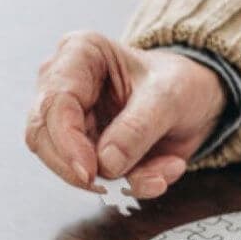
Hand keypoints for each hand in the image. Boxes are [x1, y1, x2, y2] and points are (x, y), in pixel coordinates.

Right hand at [25, 31, 226, 197]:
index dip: (66, 142)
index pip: (54, 102)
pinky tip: (162, 173)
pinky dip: (131, 184)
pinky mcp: (86, 149)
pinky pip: (96, 178)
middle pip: (43, 136)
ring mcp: (72, 120)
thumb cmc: (179, 82)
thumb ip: (138, 128)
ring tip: (162, 172)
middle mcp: (65, 85)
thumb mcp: (169, 97)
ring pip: (66, 164)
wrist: (197, 99)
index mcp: (79, 54)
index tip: (90, 171)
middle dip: (79, 168)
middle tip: (115, 186)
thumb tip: (106, 162)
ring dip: (117, 179)